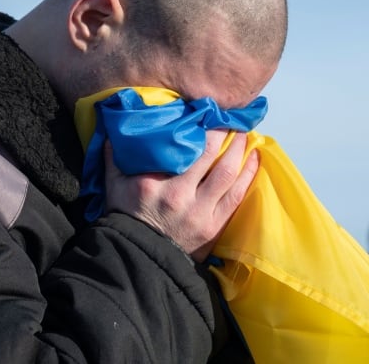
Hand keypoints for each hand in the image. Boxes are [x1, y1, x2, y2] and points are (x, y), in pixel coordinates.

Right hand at [104, 130, 258, 261]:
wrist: (139, 257)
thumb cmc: (127, 217)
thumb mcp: (114, 185)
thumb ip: (115, 156)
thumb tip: (114, 128)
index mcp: (154, 183)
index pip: (182, 147)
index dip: (199, 126)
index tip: (206, 111)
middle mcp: (179, 195)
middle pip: (210, 155)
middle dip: (224, 132)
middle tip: (230, 118)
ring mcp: (200, 212)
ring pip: (228, 173)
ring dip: (240, 149)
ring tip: (245, 133)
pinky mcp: (214, 226)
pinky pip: (237, 195)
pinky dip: (249, 174)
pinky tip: (254, 158)